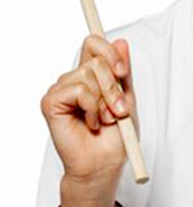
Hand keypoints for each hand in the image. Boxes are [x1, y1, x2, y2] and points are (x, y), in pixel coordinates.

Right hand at [41, 35, 137, 198]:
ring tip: (104, 119)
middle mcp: (74, 79)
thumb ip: (122, 71)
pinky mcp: (51, 102)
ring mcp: (61, 90)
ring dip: (104, 99)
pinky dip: (91, 107)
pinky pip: (78, 90)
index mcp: (91, 75)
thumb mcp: (127, 98)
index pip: (94, 43)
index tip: (123, 72)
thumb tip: (121, 42)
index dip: (110, 52)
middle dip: (114, 85)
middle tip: (118, 109)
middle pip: (95, 57)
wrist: (104, 165)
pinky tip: (90, 123)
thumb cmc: (115, 137)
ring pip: (88, 72)